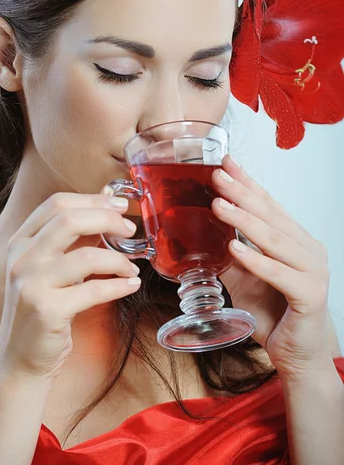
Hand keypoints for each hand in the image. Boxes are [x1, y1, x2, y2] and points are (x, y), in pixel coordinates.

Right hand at [0, 193, 140, 382]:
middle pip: (68, 220)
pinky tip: (131, 285)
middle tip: (130, 228)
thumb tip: (108, 196)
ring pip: (85, 256)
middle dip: (107, 219)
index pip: (56, 204)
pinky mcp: (47, 311)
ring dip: (118, 260)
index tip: (120, 204)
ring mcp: (31, 284)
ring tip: (132, 267)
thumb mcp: (52, 266)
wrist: (21, 360)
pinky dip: (118, 286)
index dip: (92, 199)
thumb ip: (75, 235)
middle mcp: (21, 258)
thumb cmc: (43, 308)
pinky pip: (92, 291)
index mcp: (21, 241)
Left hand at [211, 155, 331, 379]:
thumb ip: (230, 256)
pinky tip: (233, 247)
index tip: (227, 162)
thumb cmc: (274, 313)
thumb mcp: (244, 279)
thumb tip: (203, 233)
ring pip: (275, 239)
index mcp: (295, 241)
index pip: (269, 205)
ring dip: (244, 220)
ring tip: (218, 205)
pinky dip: (255, 260)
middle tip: (217, 176)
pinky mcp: (311, 294)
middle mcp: (308, 250)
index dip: (247, 183)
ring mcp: (314, 271)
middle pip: (271, 216)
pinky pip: (279, 272)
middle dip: (242, 193)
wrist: (296, 355)